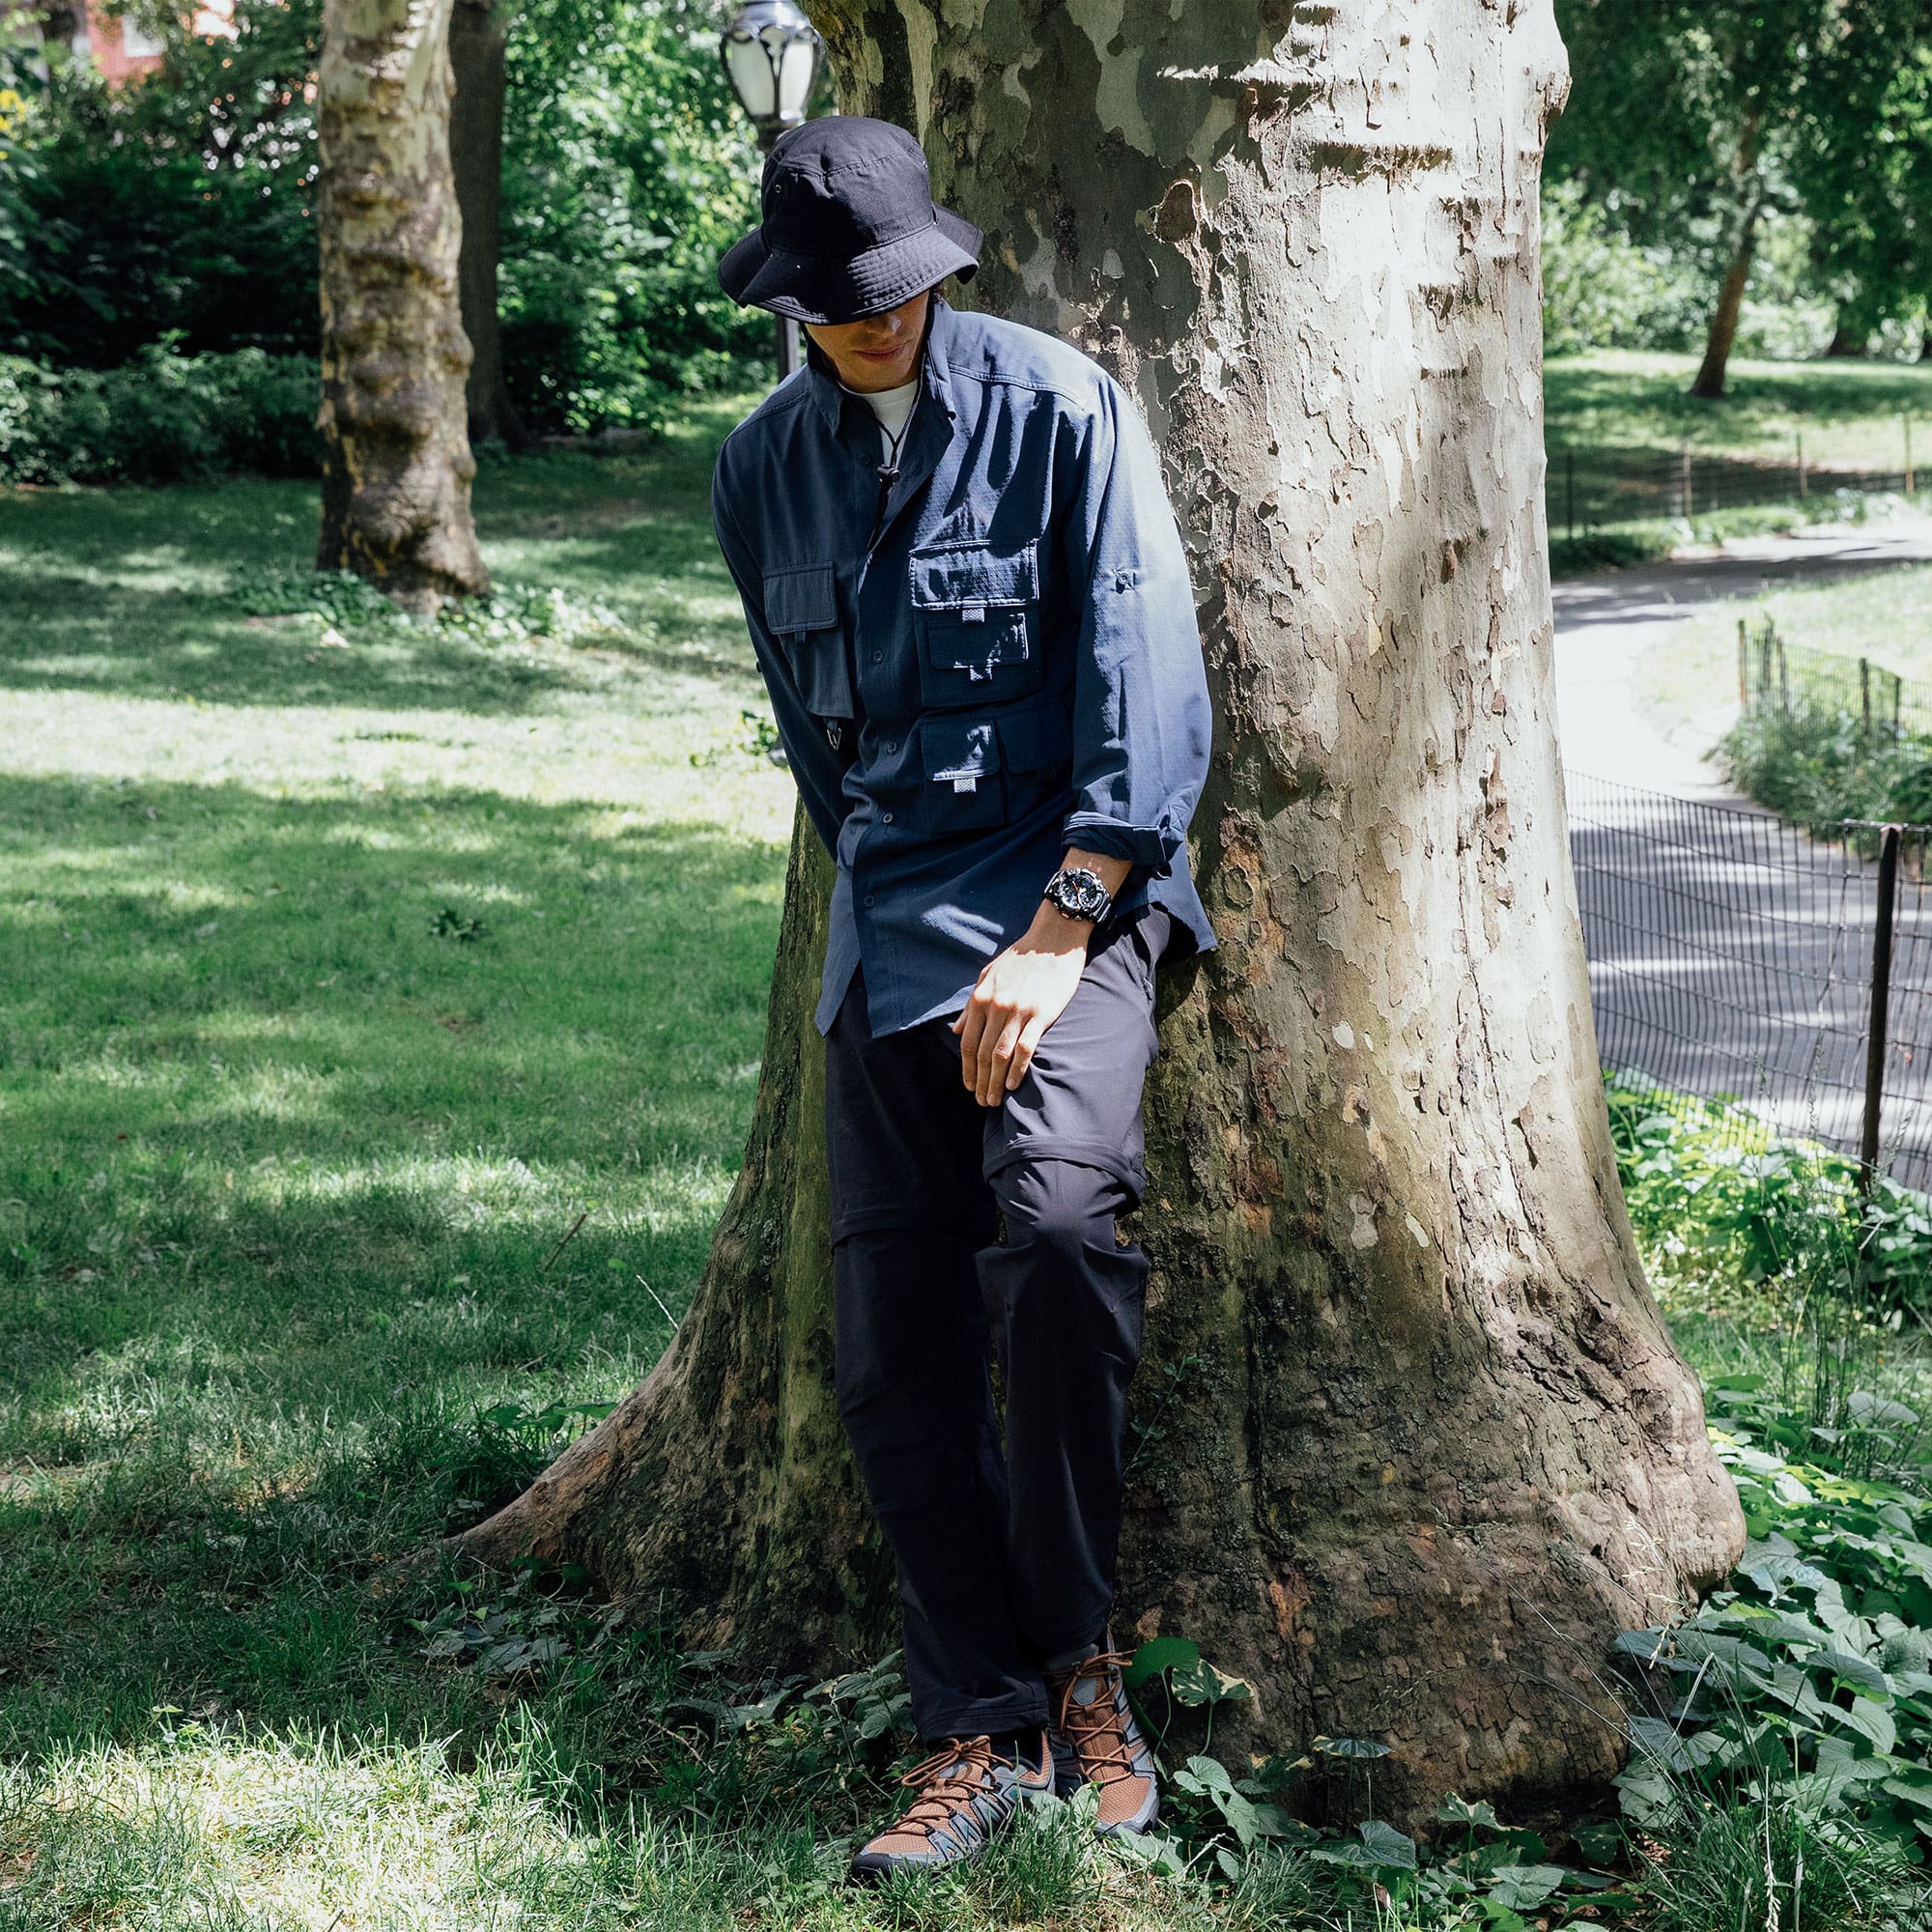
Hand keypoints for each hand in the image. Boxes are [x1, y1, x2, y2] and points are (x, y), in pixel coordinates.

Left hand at [950, 908, 1089, 1105]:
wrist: (1052, 941)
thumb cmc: (1020, 958)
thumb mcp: (987, 976)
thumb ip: (970, 1005)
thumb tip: (955, 1030)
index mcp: (981, 998)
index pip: (967, 1042)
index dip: (966, 1068)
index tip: (969, 1086)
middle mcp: (996, 1006)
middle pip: (982, 1053)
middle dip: (980, 1081)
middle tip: (982, 1101)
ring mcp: (1019, 1011)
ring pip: (1001, 1055)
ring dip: (995, 1082)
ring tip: (995, 1100)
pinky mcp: (1041, 1014)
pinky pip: (1025, 1048)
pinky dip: (1017, 1069)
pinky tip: (1013, 1084)